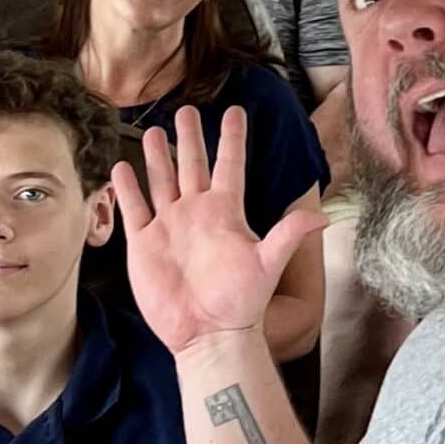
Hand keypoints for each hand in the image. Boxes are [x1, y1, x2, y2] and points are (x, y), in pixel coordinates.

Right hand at [111, 105, 327, 357]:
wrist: (207, 334)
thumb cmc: (241, 301)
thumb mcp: (268, 264)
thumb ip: (289, 235)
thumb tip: (322, 216)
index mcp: (226, 211)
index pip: (230, 164)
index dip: (232, 138)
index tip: (235, 111)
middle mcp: (196, 213)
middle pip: (191, 164)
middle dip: (188, 137)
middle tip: (185, 109)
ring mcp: (169, 226)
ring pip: (161, 181)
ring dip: (157, 156)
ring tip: (152, 130)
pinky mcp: (145, 244)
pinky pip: (135, 209)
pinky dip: (128, 189)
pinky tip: (121, 168)